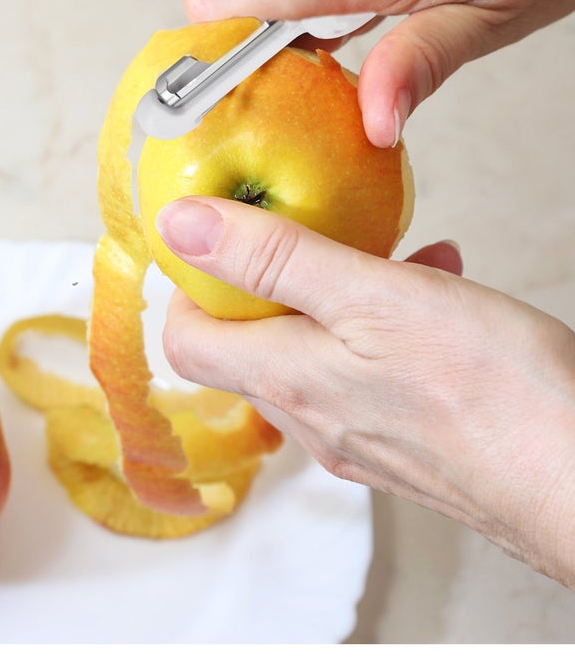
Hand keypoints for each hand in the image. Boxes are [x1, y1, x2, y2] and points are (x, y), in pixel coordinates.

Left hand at [156, 196, 574, 587]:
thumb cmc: (490, 390)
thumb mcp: (370, 294)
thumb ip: (271, 258)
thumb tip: (181, 227)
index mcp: (286, 381)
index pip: (187, 341)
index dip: (191, 285)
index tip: (224, 240)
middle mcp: (311, 421)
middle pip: (251, 345)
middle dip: (277, 281)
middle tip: (318, 236)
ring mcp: (358, 439)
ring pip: (317, 354)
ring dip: (341, 297)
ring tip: (395, 257)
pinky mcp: (403, 444)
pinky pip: (367, 376)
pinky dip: (385, 329)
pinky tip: (438, 291)